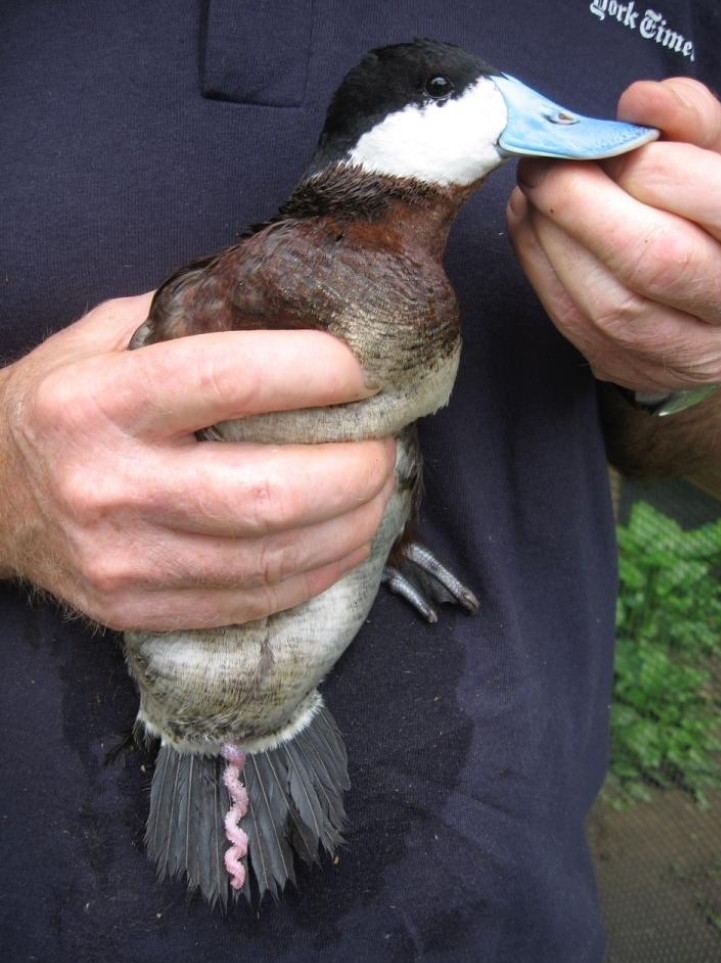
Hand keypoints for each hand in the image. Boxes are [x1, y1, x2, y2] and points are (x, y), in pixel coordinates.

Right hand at [0, 294, 394, 630]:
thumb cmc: (62, 405)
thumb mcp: (105, 340)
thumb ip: (194, 324)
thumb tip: (302, 321)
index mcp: (96, 403)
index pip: (227, 380)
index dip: (315, 371)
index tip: (364, 367)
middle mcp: (108, 487)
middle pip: (267, 492)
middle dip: (354, 466)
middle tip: (384, 439)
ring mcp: (125, 561)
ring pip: (273, 556)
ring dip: (352, 522)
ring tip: (375, 486)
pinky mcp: (140, 610)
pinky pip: (256, 600)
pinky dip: (320, 568)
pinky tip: (344, 537)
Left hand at [506, 78, 720, 392]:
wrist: (717, 301)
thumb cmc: (719, 213)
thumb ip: (691, 118)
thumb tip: (640, 101)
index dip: (657, 171)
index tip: (612, 142)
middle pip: (655, 262)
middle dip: (584, 204)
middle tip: (545, 161)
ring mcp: (680, 352)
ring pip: (607, 302)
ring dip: (552, 235)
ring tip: (536, 186)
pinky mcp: (626, 367)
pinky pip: (569, 321)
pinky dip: (538, 263)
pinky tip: (531, 220)